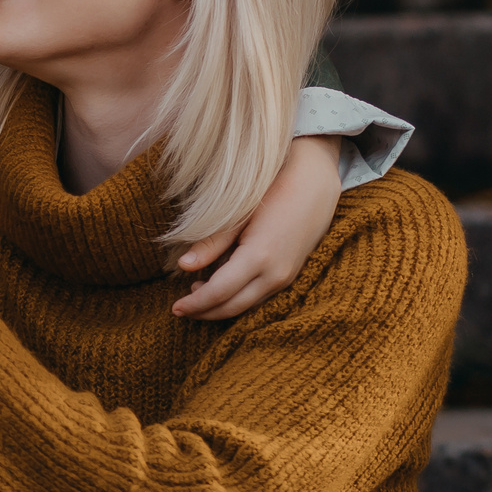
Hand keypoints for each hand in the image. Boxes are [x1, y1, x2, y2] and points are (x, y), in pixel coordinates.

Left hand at [172, 135, 342, 318]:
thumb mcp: (238, 213)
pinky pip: (260, 296)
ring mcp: (287, 276)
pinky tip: (222, 287)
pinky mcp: (291, 273)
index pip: (219, 292)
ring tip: (195, 296)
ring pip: (248, 305)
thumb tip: (183, 266)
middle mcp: (276, 274)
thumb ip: (211, 242)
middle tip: (180, 310)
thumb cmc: (273, 188)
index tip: (175, 308)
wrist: (316, 180)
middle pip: (233, 306)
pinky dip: (238, 298)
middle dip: (205, 312)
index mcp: (259, 257)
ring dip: (221, 307)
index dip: (196, 304)